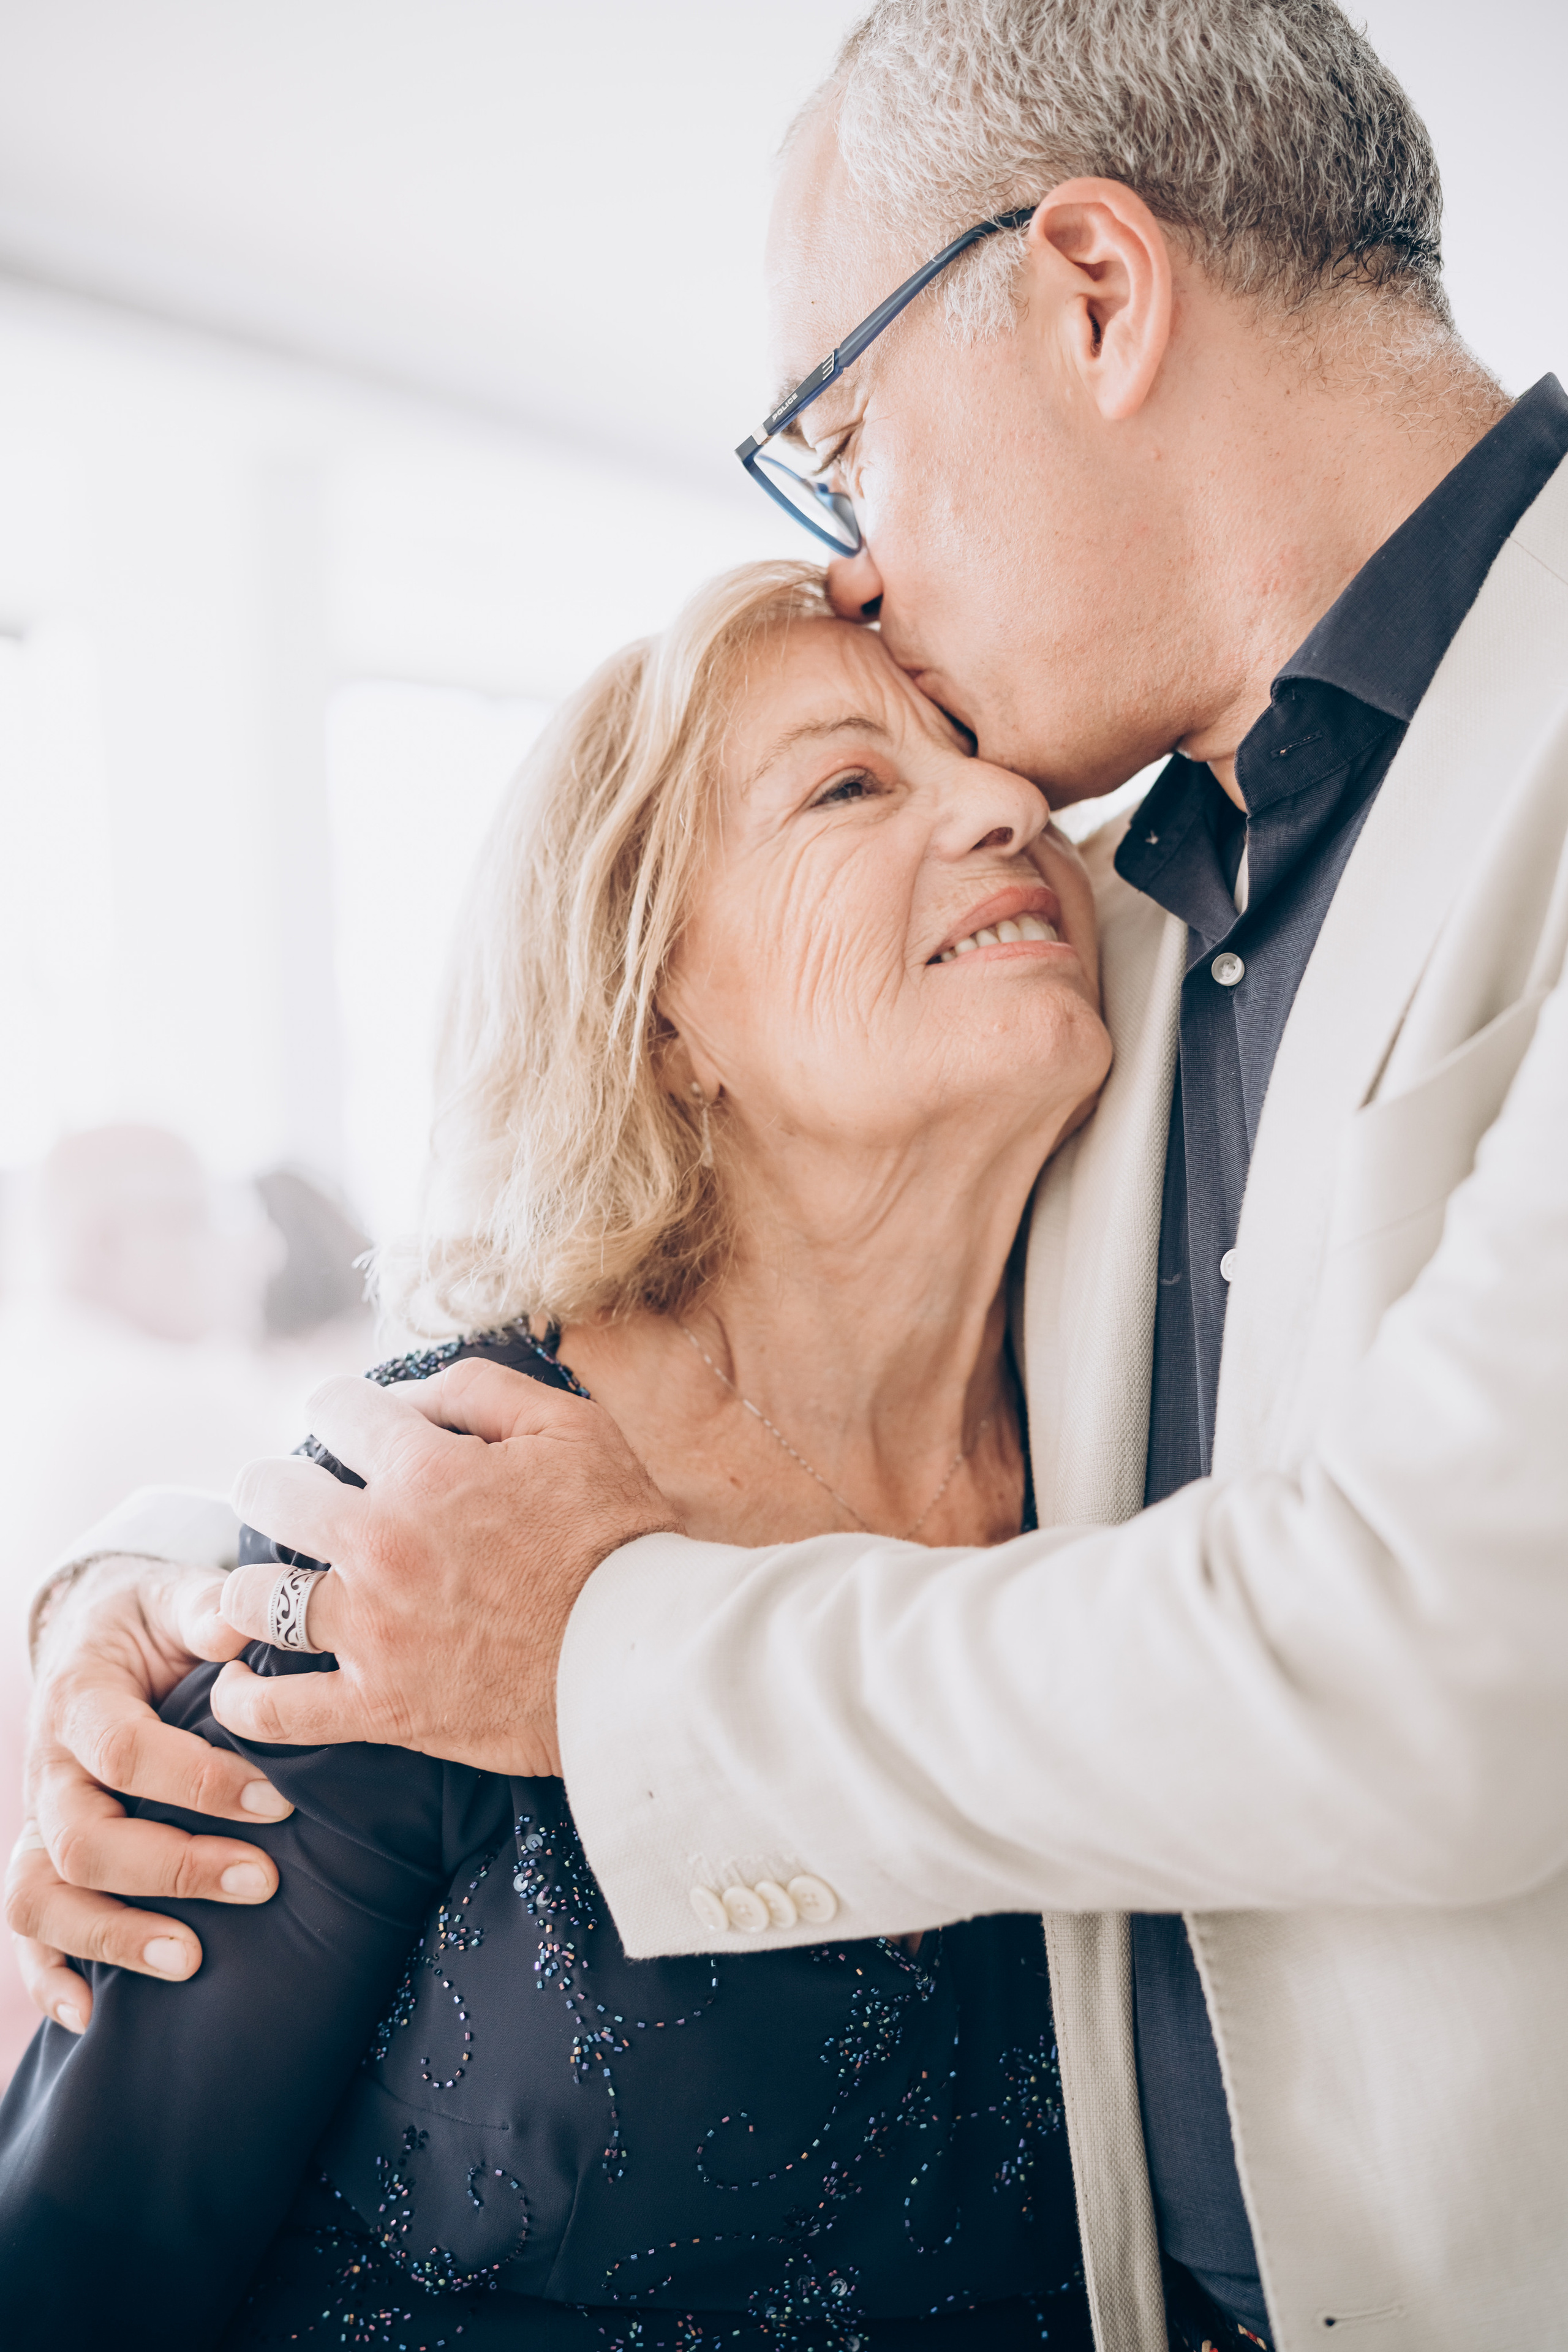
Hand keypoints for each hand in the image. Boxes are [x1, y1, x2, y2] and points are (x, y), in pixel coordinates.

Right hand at [6, 1557, 293, 2033]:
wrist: (94, 1633)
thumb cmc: (152, 1620)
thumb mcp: (175, 1597)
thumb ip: (206, 1610)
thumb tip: (242, 1623)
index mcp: (81, 1698)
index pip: (125, 1752)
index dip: (199, 1782)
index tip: (277, 1801)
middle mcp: (49, 1767)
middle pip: (82, 1838)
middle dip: (173, 1868)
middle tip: (262, 1882)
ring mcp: (38, 1819)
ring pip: (41, 1894)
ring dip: (111, 1934)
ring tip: (191, 1959)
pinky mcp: (42, 1858)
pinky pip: (24, 1928)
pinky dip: (49, 1975)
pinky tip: (93, 2015)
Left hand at [214, 1358, 677, 1774]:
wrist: (650, 1659)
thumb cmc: (620, 1537)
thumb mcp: (571, 1427)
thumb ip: (479, 1388)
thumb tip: (407, 1394)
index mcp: (428, 1470)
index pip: (332, 1408)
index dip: (339, 1409)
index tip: (350, 1428)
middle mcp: (384, 1545)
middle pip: (267, 1493)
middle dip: (278, 1485)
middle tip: (301, 1501)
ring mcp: (375, 1632)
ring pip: (253, 1599)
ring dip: (253, 1586)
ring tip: (270, 1587)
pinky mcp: (382, 1707)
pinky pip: (276, 1711)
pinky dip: (246, 1699)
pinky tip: (242, 1684)